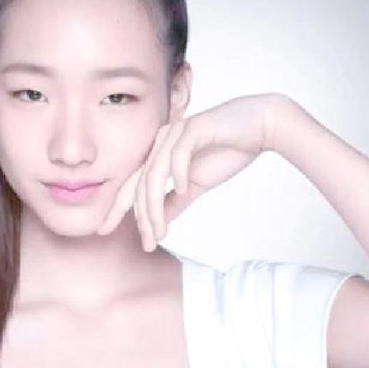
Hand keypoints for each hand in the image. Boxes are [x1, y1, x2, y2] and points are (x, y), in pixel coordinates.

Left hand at [96, 92, 285, 249]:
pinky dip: (178, 173)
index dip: (120, 210)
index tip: (109, 232)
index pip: (133, 186)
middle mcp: (161, 143)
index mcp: (158, 155)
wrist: (259, 126)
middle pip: (139, 183)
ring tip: (160, 230)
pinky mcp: (194, 127)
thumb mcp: (196, 185)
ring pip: (154, 173)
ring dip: (155, 205)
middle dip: (140, 216)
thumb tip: (159, 224)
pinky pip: (179, 153)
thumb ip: (176, 202)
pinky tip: (182, 189)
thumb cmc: (228, 151)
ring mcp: (175, 133)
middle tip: (146, 242)